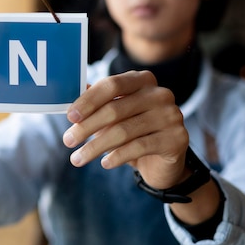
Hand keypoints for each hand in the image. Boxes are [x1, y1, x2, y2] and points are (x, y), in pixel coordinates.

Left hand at [62, 70, 189, 189]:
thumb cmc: (133, 132)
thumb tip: (67, 94)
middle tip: (68, 141)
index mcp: (143, 80)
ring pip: (124, 131)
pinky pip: (140, 147)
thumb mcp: (113, 115)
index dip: (88, 100)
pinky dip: (118, 156)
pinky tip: (104, 163)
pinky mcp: (177, 138)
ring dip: (96, 146)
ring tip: (78, 158)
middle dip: (87, 127)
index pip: (112, 85)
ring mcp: (171, 115)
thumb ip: (95, 102)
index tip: (70, 117)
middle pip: (115, 109)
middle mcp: (160, 94)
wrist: (162, 161)